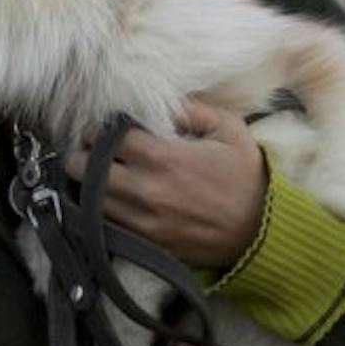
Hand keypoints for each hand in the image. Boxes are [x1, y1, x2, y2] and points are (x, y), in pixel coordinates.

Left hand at [63, 99, 267, 268]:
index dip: (96, 129)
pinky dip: (102, 211)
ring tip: (99, 174)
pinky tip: (113, 199)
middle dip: (82, 156)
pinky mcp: (147, 243)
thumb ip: (190, 109)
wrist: (262, 231)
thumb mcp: (227, 128)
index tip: (100, 127)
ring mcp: (143, 221)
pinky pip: (108, 225)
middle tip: (92, 150)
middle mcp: (145, 190)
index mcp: (163, 157)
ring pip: (89, 200)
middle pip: (83, 170)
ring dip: (87, 184)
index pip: (104, 137)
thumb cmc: (246, 175)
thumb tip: (158, 102)